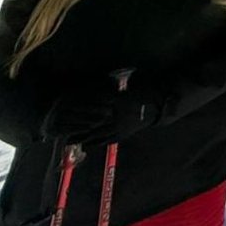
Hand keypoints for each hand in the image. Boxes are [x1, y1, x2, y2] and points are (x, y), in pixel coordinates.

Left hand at [42, 85, 156, 143]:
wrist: (161, 105)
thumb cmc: (147, 90)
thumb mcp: (134, 83)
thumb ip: (118, 84)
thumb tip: (105, 79)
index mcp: (118, 101)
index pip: (95, 106)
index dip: (82, 109)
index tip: (69, 110)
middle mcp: (116, 115)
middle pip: (92, 123)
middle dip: (78, 127)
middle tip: (64, 131)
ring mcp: (120, 126)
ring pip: (98, 134)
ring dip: (83, 138)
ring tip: (70, 141)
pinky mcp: (123, 134)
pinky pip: (108, 140)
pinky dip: (96, 144)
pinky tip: (87, 146)